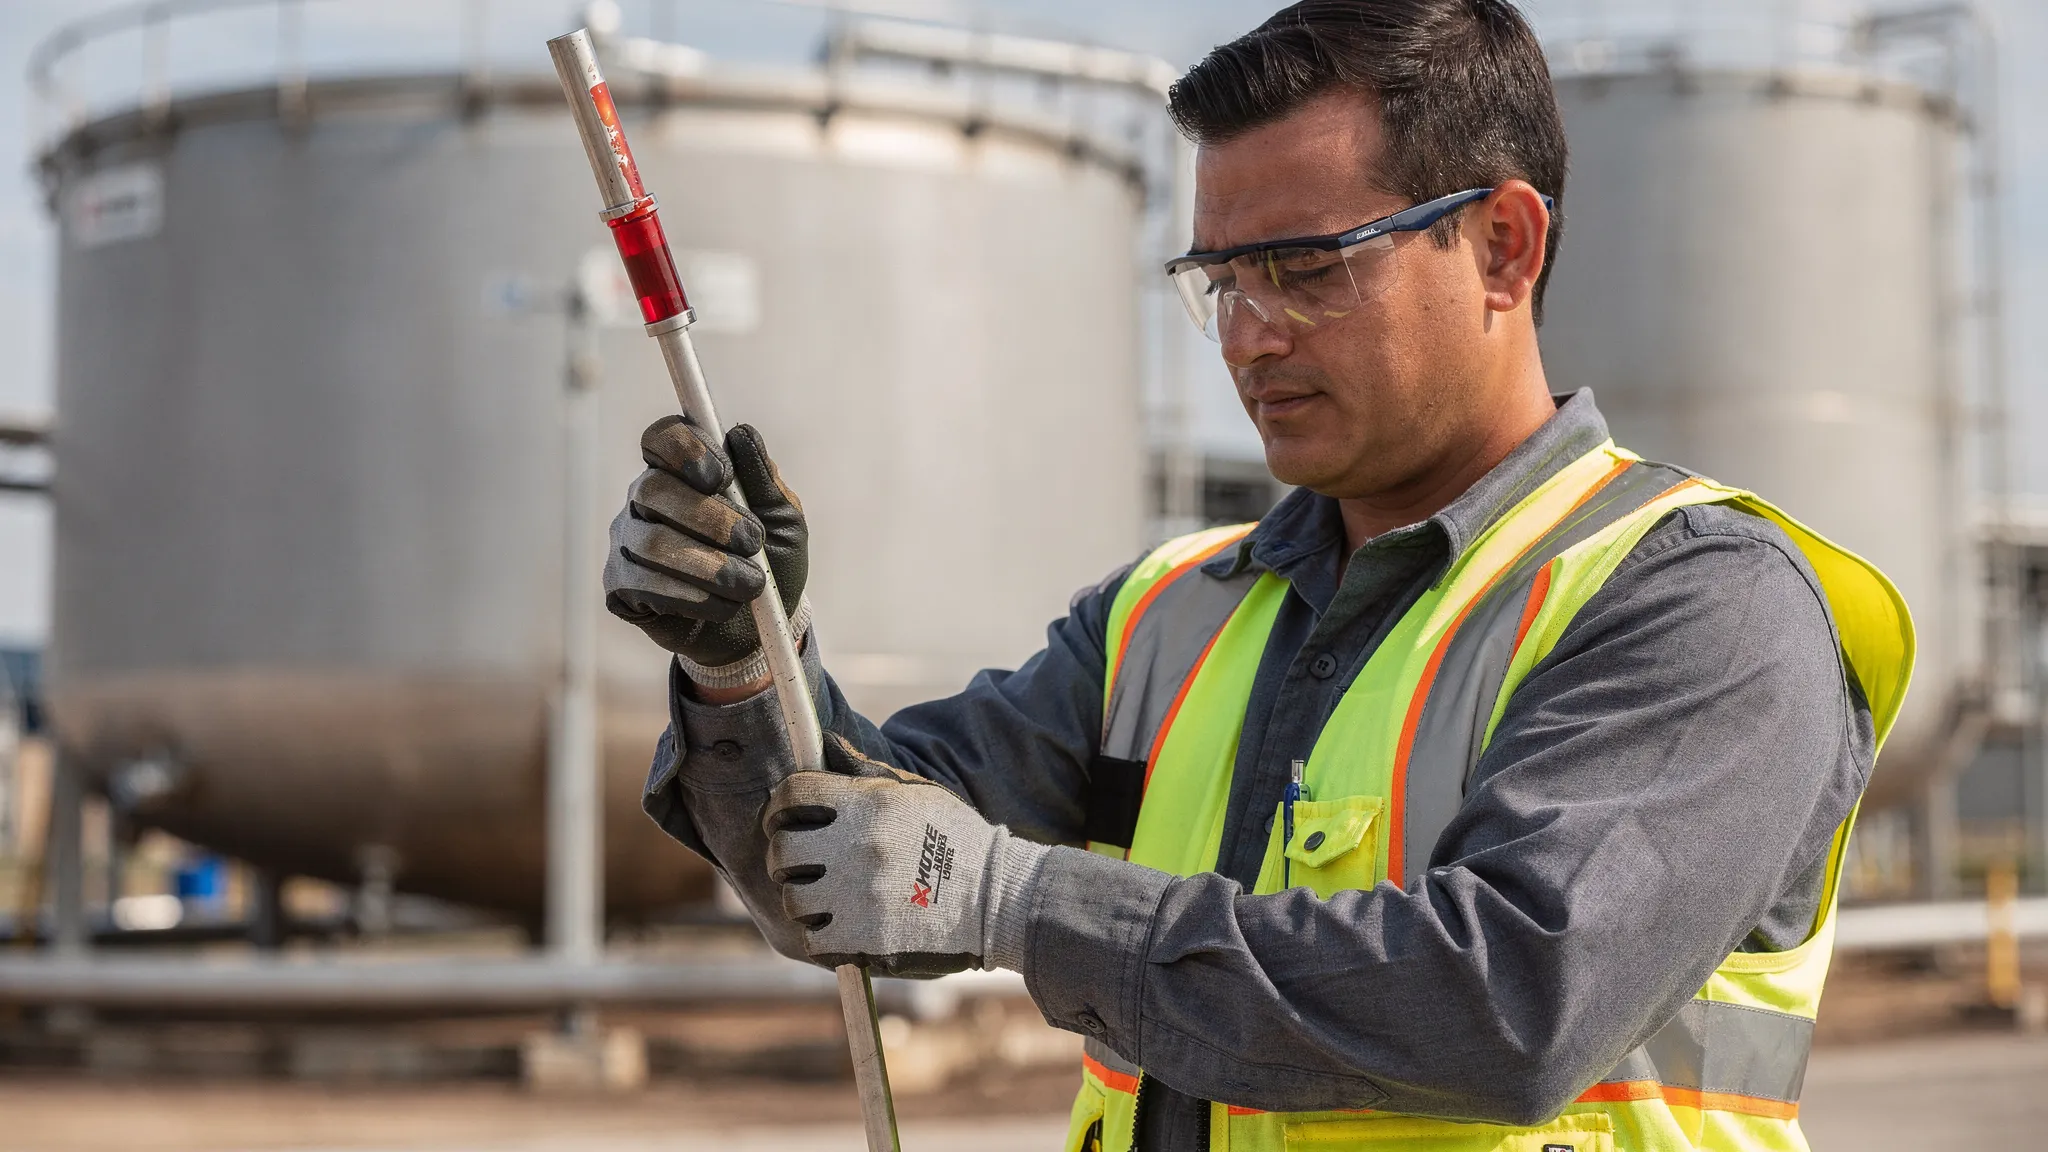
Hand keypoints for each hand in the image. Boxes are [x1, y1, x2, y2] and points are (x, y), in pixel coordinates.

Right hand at [604, 417, 807, 683]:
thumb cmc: (769, 563)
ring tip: (750, 584)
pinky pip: (644, 584)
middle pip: (653, 489)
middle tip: (753, 541)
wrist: (759, 631)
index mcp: (682, 472)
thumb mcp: (784, 519)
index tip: (722, 475)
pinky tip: (722, 606)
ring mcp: (628, 542)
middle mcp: (645, 500)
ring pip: (653, 542)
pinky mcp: (620, 586)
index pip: (663, 438)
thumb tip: (742, 433)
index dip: (686, 449)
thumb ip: (764, 478)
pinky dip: (691, 597)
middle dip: (710, 518)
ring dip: (710, 565)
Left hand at [764, 735, 1019, 976]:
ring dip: (801, 897)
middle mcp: (857, 846)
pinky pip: (813, 937)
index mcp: (868, 803)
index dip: (778, 806)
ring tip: (819, 897)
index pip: (792, 794)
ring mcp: (859, 894)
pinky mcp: (865, 938)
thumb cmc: (954, 838)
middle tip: (797, 862)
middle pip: (782, 849)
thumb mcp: (915, 792)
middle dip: (783, 855)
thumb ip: (865, 771)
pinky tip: (835, 925)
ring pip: (793, 897)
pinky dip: (818, 933)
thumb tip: (826, 744)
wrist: (996, 897)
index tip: (783, 819)